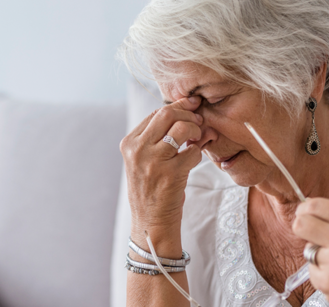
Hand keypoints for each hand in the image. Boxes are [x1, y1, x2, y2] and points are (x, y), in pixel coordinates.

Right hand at [120, 97, 202, 231]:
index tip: (192, 107)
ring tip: (198, 139)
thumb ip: (156, 136)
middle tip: (199, 121)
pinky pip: (193, 151)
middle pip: (167, 114)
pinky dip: (198, 153)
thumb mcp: (143, 159)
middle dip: (188, 114)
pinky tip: (193, 160)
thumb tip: (182, 110)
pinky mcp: (170, 174)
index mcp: (129, 143)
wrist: (151, 221)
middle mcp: (138, 150)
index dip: (178, 107)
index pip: (156, 113)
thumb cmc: (152, 187)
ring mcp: (154, 161)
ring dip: (196, 130)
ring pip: (182, 128)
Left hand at [293, 198, 328, 306]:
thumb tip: (310, 208)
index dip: (305, 209)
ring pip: (308, 251)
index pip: (316, 205)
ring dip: (319, 256)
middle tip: (311, 234)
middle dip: (303, 228)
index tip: (304, 213)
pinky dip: (322, 275)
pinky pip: (313, 272)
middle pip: (302, 225)